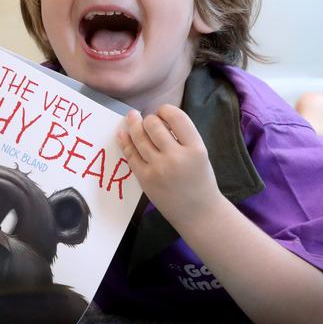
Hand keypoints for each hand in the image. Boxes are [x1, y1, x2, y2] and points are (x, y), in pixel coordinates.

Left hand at [117, 105, 222, 227]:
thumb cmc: (200, 180)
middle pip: (153, 124)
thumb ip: (182, 136)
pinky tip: (122, 133)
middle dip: (149, 119)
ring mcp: (158, 168)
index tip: (162, 113)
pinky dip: (124, 141)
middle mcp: (176, 157)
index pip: (176, 117)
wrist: (198, 213)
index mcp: (195, 148)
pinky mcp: (145, 178)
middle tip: (149, 122)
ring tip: (131, 117)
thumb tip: (157, 118)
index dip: (165, 110)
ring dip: (134, 124)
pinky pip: (130, 154)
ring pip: (139, 137)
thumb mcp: (200, 154)